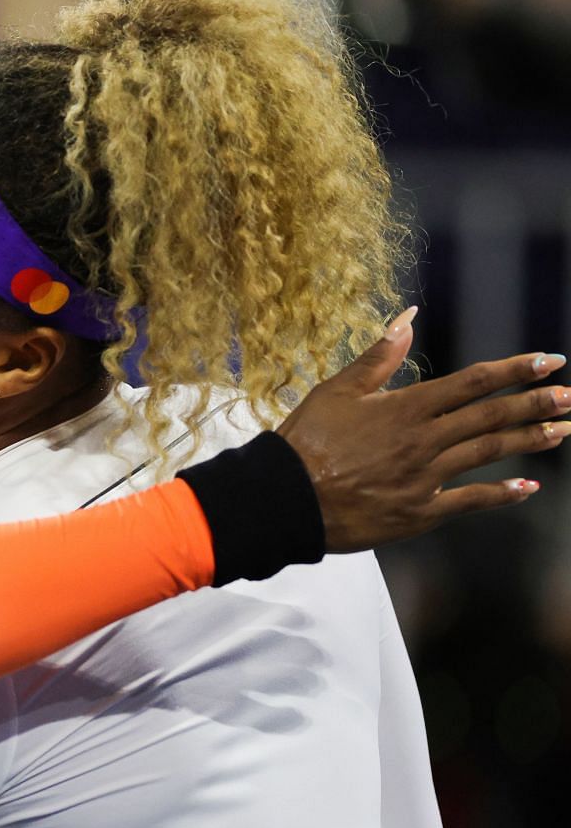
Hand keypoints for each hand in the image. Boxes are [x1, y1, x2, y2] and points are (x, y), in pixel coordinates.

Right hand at [277, 308, 568, 550]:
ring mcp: (425, 478)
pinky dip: (501, 494)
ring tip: (564, 430)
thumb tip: (409, 314)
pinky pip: (469, 502)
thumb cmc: (306, 442)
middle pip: (491, 417)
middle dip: (536, 403)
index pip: (473, 383)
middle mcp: (423, 440)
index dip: (514, 370)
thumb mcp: (336, 390)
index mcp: (406, 408)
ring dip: (530, 440)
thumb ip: (379, 355)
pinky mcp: (419, 513)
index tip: (550, 360)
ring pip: (488, 453)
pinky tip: (528, 487)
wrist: (285, 499)